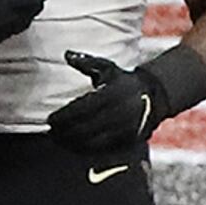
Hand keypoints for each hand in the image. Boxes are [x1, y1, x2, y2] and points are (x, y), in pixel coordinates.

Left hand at [50, 51, 165, 154]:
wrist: (155, 95)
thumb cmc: (124, 81)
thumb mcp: (107, 68)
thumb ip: (86, 63)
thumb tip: (67, 54)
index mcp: (110, 95)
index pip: (81, 110)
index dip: (63, 117)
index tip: (50, 119)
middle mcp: (117, 114)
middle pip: (83, 128)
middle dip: (64, 132)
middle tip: (51, 132)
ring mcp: (122, 130)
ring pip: (91, 142)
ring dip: (71, 143)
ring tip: (58, 140)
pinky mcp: (126, 141)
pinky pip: (102, 149)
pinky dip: (85, 150)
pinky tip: (74, 147)